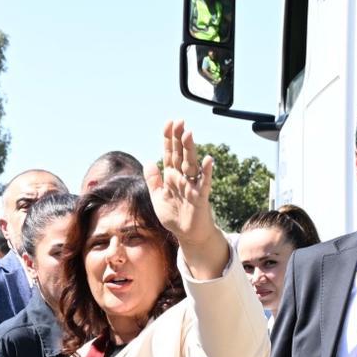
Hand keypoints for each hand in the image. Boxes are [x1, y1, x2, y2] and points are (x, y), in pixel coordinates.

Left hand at [145, 120, 216, 244]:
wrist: (188, 235)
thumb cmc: (175, 216)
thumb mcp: (158, 197)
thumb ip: (154, 180)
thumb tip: (149, 162)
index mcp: (171, 176)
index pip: (169, 153)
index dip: (168, 139)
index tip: (168, 122)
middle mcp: (182, 178)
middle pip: (180, 154)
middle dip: (179, 139)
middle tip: (179, 121)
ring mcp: (192, 186)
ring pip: (191, 164)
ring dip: (190, 150)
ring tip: (188, 133)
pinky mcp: (200, 197)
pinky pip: (203, 183)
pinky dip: (206, 172)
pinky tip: (208, 160)